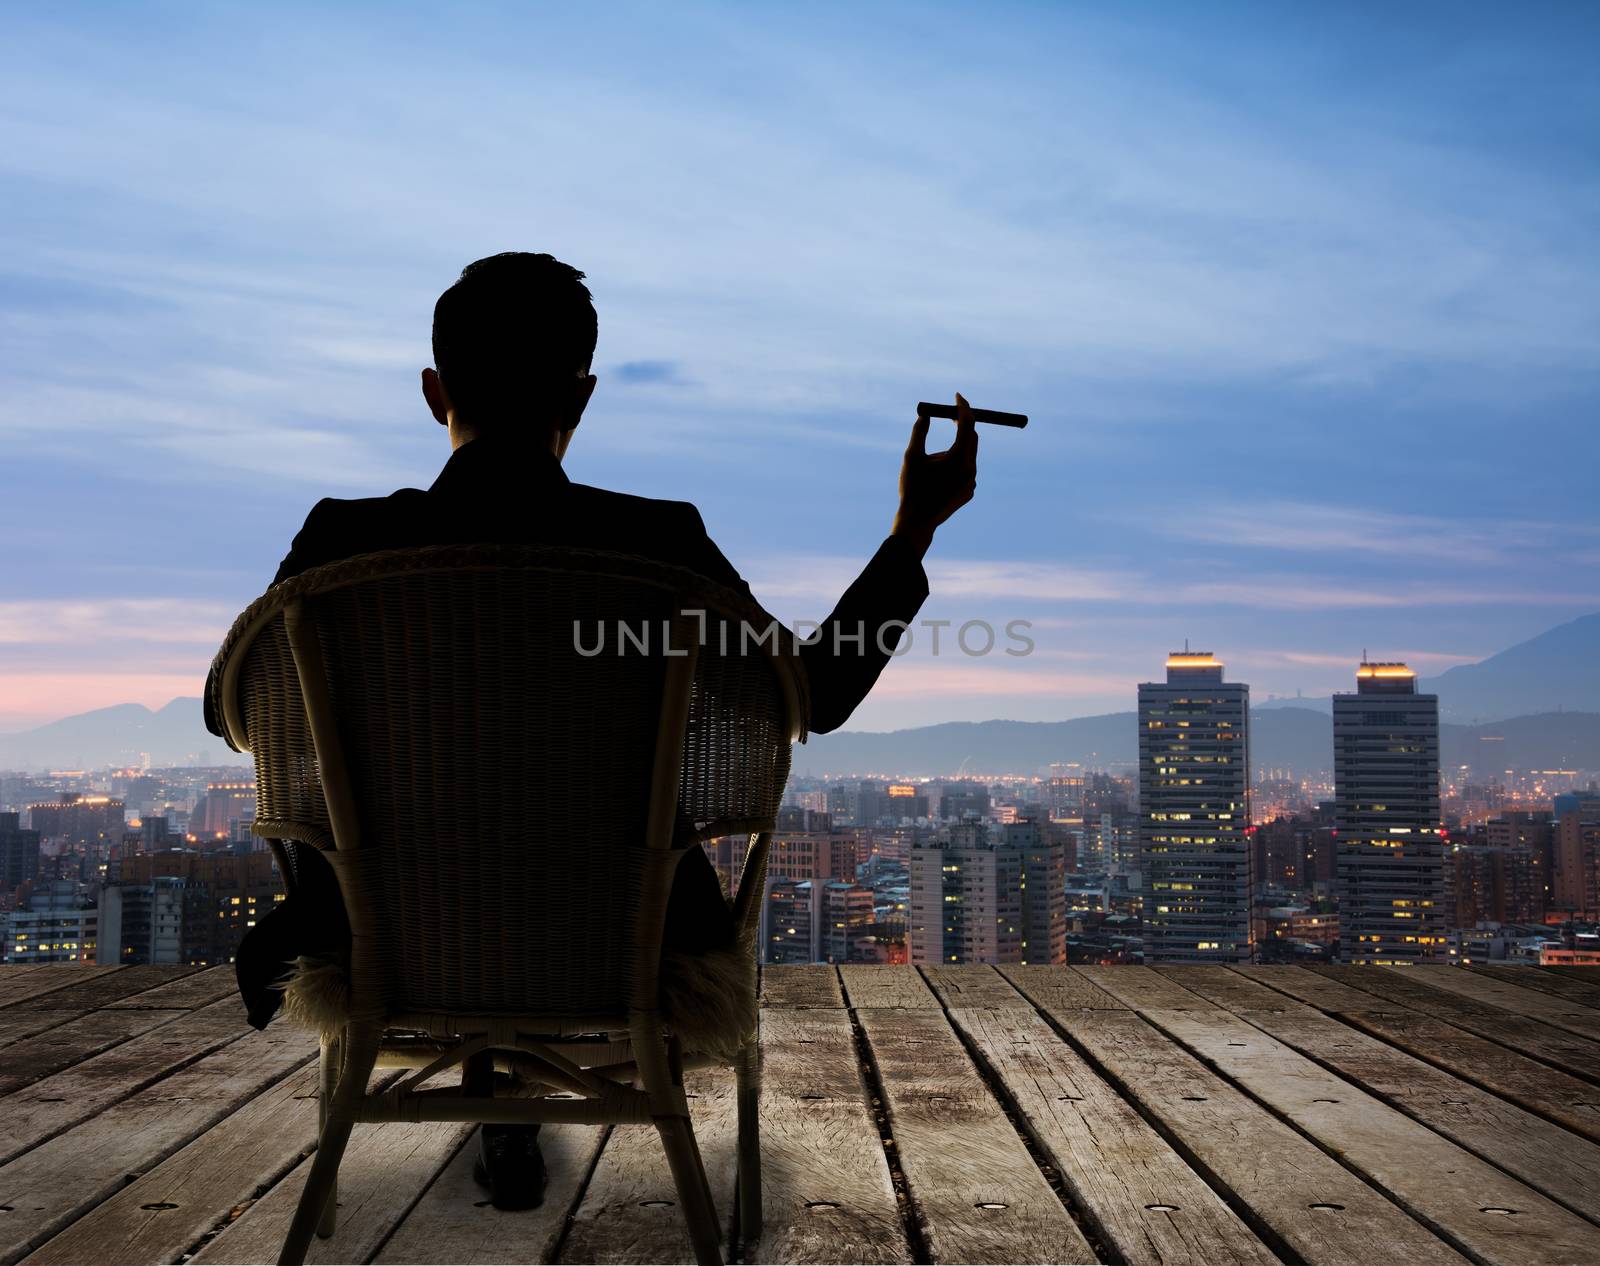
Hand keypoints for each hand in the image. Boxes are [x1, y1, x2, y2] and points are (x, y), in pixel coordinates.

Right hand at [891, 392, 978, 555]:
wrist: (917, 522)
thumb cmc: (911, 488)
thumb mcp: (911, 456)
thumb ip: (919, 432)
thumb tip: (925, 414)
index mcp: (958, 459)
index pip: (967, 424)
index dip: (963, 407)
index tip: (957, 396)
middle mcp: (970, 470)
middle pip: (972, 438)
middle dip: (962, 425)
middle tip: (949, 415)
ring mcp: (972, 482)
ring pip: (967, 455)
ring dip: (955, 448)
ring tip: (932, 464)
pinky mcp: (969, 492)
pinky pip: (966, 470)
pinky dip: (956, 464)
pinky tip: (938, 478)